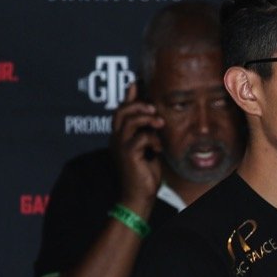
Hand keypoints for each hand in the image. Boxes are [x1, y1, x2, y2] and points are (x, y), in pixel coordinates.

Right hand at [110, 81, 163, 215]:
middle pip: (121, 111)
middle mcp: (116, 139)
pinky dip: (152, 140)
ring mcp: (120, 146)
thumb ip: (148, 131)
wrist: (140, 195)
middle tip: (154, 109)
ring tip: (160, 124)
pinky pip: (140, 138)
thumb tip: (153, 115)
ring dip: (147, 119)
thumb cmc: (145, 172)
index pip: (121, 110)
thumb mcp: (148, 147)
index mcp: (120, 136)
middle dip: (139, 105)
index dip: (129, 95)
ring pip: (130, 121)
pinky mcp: (128, 154)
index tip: (138, 81)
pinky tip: (158, 149)